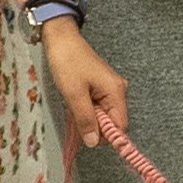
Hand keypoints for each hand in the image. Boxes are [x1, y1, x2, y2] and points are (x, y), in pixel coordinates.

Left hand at [39, 20, 126, 149]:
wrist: (62, 39)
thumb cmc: (68, 63)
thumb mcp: (74, 94)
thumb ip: (86, 119)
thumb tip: (94, 143)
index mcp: (116, 92)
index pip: (121, 126)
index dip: (107, 137)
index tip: (89, 139)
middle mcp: (119, 91)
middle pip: (114, 121)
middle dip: (97, 127)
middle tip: (77, 119)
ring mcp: (111, 88)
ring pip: (105, 115)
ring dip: (91, 118)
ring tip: (75, 107)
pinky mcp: (103, 87)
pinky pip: (100, 107)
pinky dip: (89, 110)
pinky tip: (77, 103)